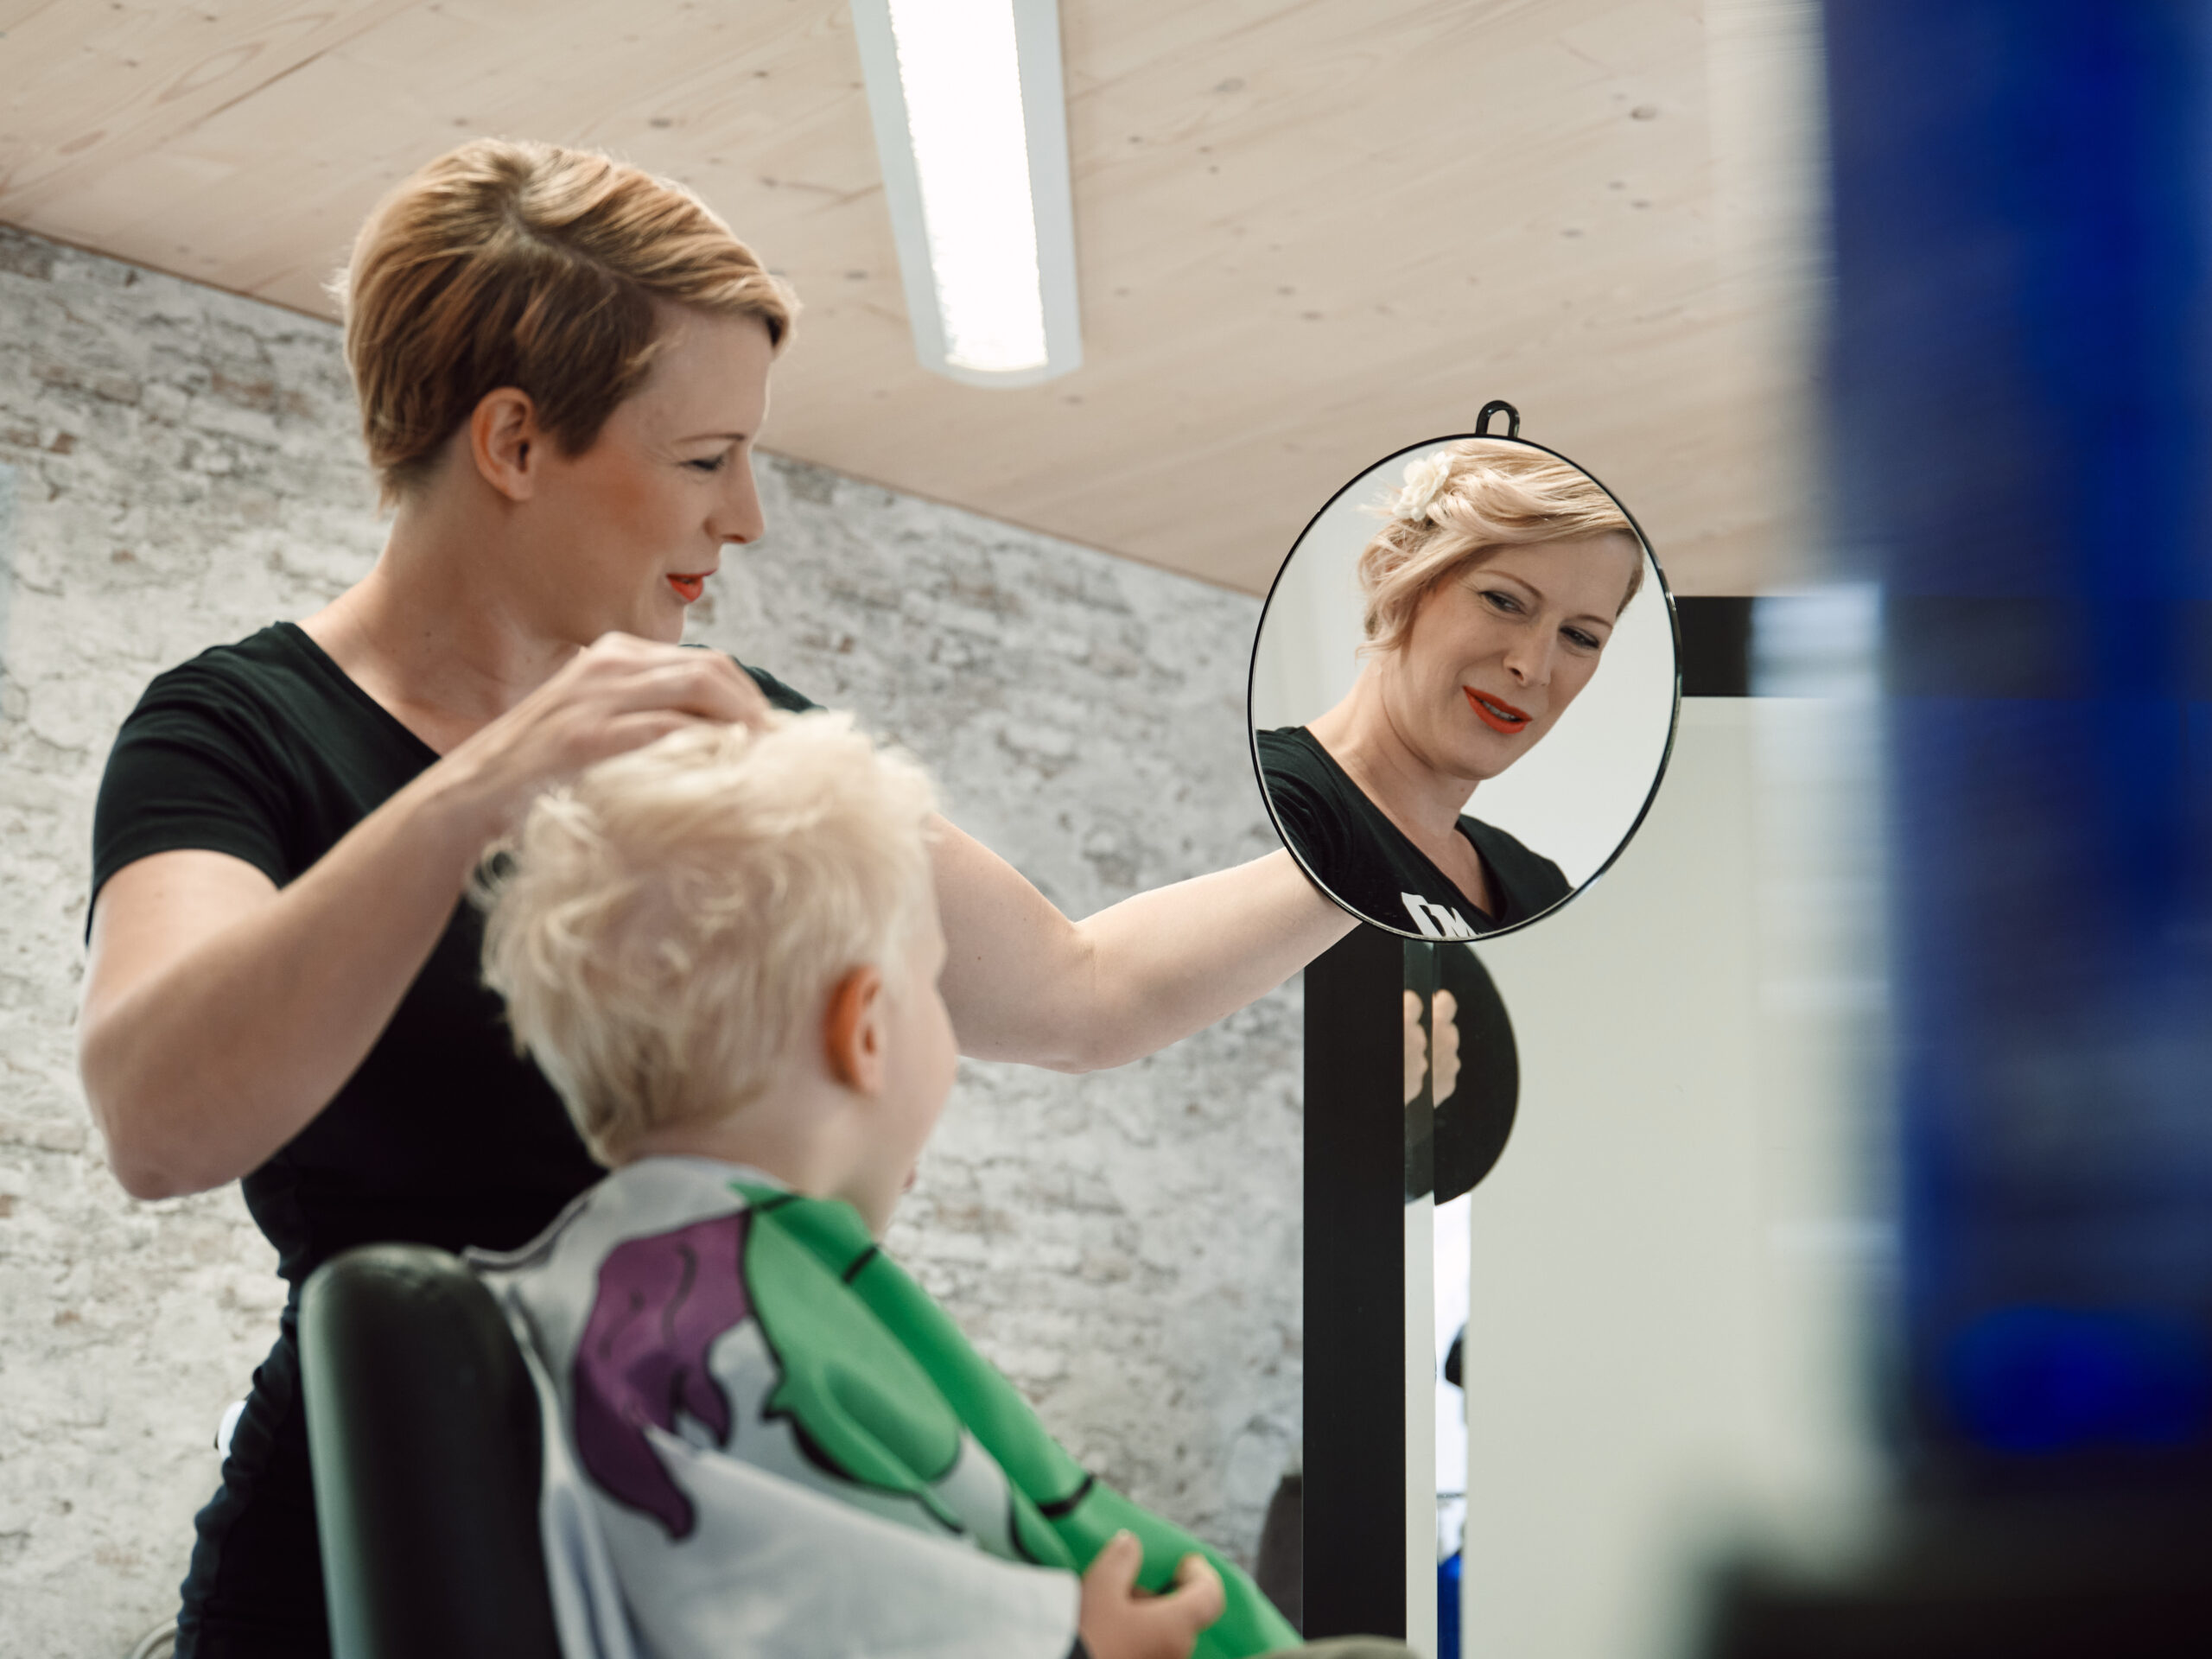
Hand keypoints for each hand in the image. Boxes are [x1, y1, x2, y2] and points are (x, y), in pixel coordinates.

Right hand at [444, 632, 773, 837]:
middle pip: (713, 670)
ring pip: (698, 689)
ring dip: (744, 726)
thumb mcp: (599, 732)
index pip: (707, 665)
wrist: (465, 800)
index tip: (780, 743)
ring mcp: (595, 696)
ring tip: (770, 767)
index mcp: (615, 656)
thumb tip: (725, 747)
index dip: (752, 702)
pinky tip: (725, 779)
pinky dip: (704, 750)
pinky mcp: (583, 736)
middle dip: (759, 711)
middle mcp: (609, 664)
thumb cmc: (541, 778)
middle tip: (789, 758)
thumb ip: (649, 724)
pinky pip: (664, 730)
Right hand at [1077, 1531, 1224, 1658]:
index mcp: (1174, 1628)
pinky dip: (1136, 1635)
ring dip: (1144, 1617)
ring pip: (1163, 1635)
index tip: (1185, 1562)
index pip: (1211, 1596)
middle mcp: (1176, 1654)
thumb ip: (1120, 1560)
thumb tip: (1131, 1545)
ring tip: (1108, 1607)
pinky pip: (1148, 1650)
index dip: (1202, 1573)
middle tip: (1128, 1582)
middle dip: (1159, 1595)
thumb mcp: (1099, 1588)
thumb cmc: (1085, 1638)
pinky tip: (1106, 1630)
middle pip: (1183, 1617)